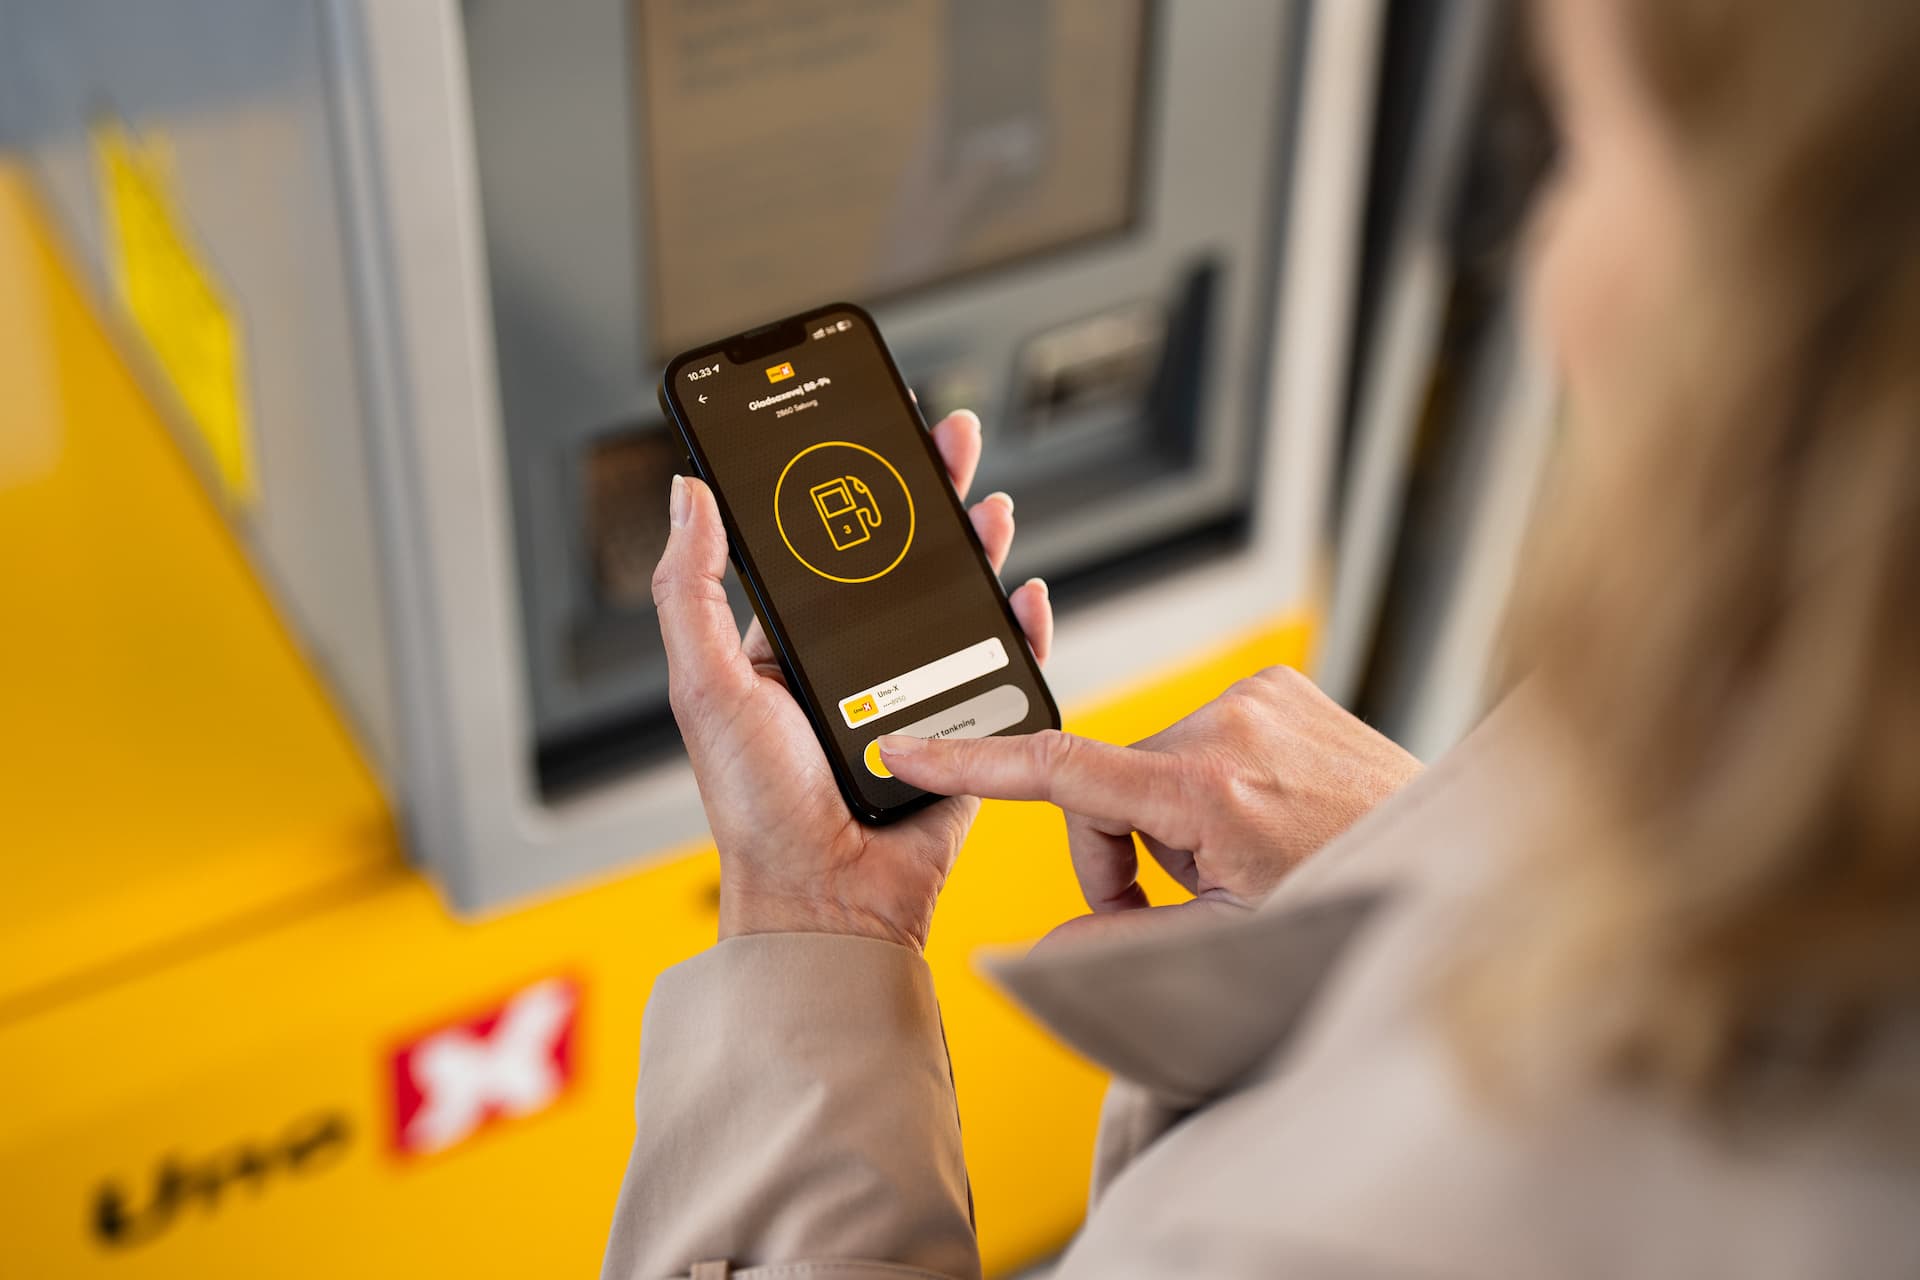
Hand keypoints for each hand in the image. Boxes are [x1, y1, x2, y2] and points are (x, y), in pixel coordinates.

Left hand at [652, 410, 1053, 951]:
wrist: (828, 898)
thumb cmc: (756, 809)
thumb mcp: (706, 686)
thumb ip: (692, 590)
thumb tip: (688, 493)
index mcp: (788, 646)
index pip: (823, 544)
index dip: (847, 483)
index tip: (863, 426)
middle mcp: (854, 663)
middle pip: (900, 558)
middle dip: (928, 490)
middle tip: (946, 434)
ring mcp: (914, 694)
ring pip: (956, 600)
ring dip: (975, 543)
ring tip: (986, 496)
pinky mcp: (964, 730)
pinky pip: (1002, 667)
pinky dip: (1020, 626)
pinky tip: (1022, 589)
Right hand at [877, 665, 1421, 943]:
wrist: (1455, 872)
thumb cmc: (1349, 909)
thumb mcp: (1223, 947)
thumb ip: (1117, 944)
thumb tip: (1049, 947)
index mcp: (1210, 789)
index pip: (1060, 768)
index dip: (972, 764)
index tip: (908, 746)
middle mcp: (1232, 723)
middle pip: (1106, 785)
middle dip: (1121, 851)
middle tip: (1173, 902)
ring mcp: (1260, 695)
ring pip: (1150, 763)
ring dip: (1167, 819)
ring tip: (1235, 865)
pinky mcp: (1279, 685)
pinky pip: (1198, 737)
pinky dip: (1205, 785)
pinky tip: (1257, 822)